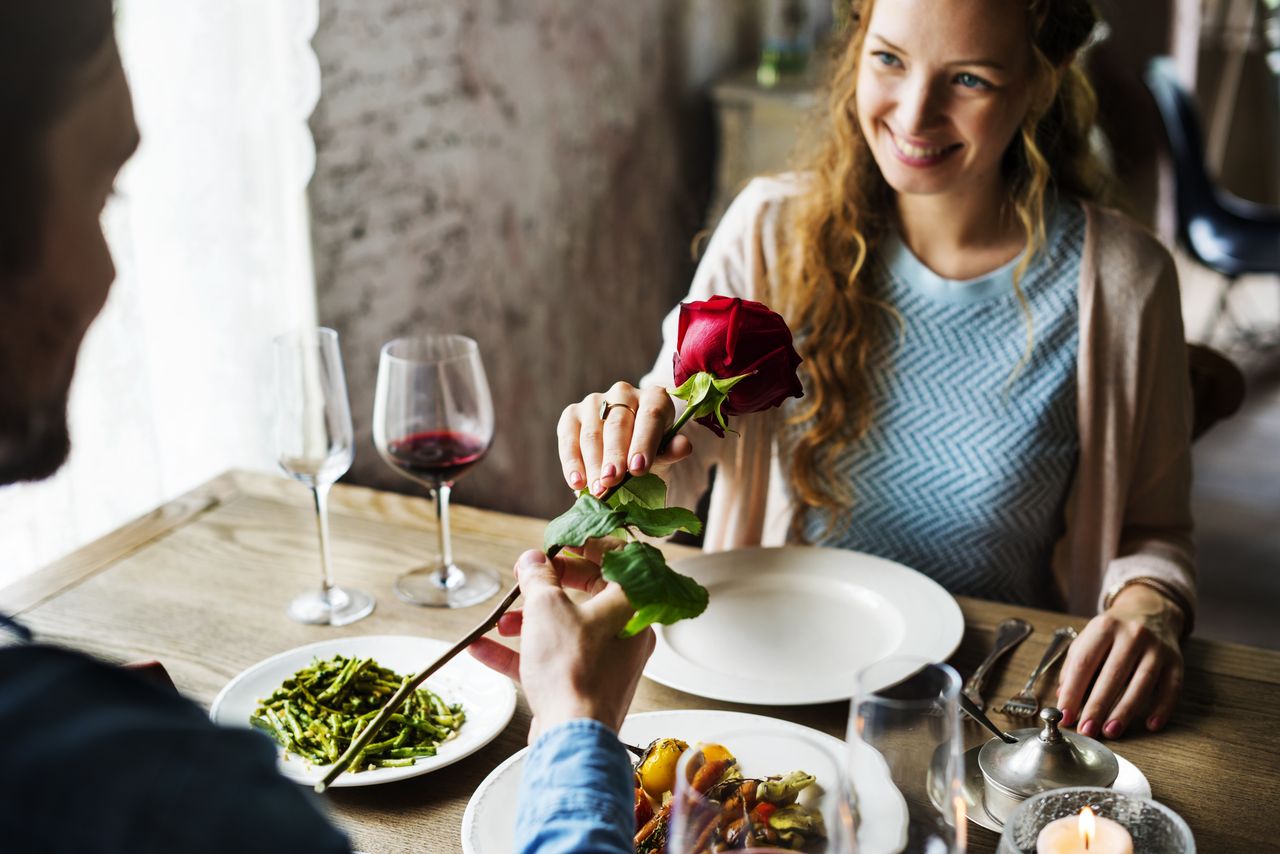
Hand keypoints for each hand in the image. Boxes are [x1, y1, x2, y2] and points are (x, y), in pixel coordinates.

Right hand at [468, 549, 655, 741]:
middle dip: (548, 585)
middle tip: (525, 578)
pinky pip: (557, 658)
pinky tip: (484, 648)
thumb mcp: (546, 608)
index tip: (557, 542)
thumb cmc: (571, 668)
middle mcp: (628, 631)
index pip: (617, 558)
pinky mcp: (588, 685)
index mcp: (631, 604)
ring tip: (500, 621)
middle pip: (589, 593)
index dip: (585, 544)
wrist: (573, 736)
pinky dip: (524, 652)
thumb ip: (538, 578)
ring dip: (530, 619)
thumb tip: (533, 561)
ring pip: (568, 627)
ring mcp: (610, 660)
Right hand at [557, 382, 692, 496]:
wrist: (626, 452)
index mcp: (654, 397)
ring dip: (593, 464)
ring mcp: (595, 402)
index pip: (650, 416)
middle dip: (614, 456)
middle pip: (618, 424)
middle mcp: (623, 393)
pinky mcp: (572, 415)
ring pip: (592, 433)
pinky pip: (569, 439)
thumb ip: (672, 450)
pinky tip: (577, 483)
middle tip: (612, 482)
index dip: (644, 442)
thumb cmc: (649, 451)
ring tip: (598, 489)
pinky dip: (572, 463)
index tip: (638, 469)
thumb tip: (683, 446)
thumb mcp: (664, 453)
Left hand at [1056, 585, 1184, 737]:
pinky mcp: (1176, 660)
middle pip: (1112, 674)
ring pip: (1142, 682)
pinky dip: (1162, 708)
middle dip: (1097, 706)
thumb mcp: (1089, 637)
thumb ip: (1074, 664)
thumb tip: (1063, 697)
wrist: (1150, 610)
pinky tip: (1151, 725)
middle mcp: (1132, 634)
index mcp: (1104, 627)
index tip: (1065, 714)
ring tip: (1111, 730)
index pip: (1084, 662)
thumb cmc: (1113, 631)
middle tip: (1086, 729)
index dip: (1073, 691)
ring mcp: (1157, 648)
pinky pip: (1171, 687)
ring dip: (1125, 711)